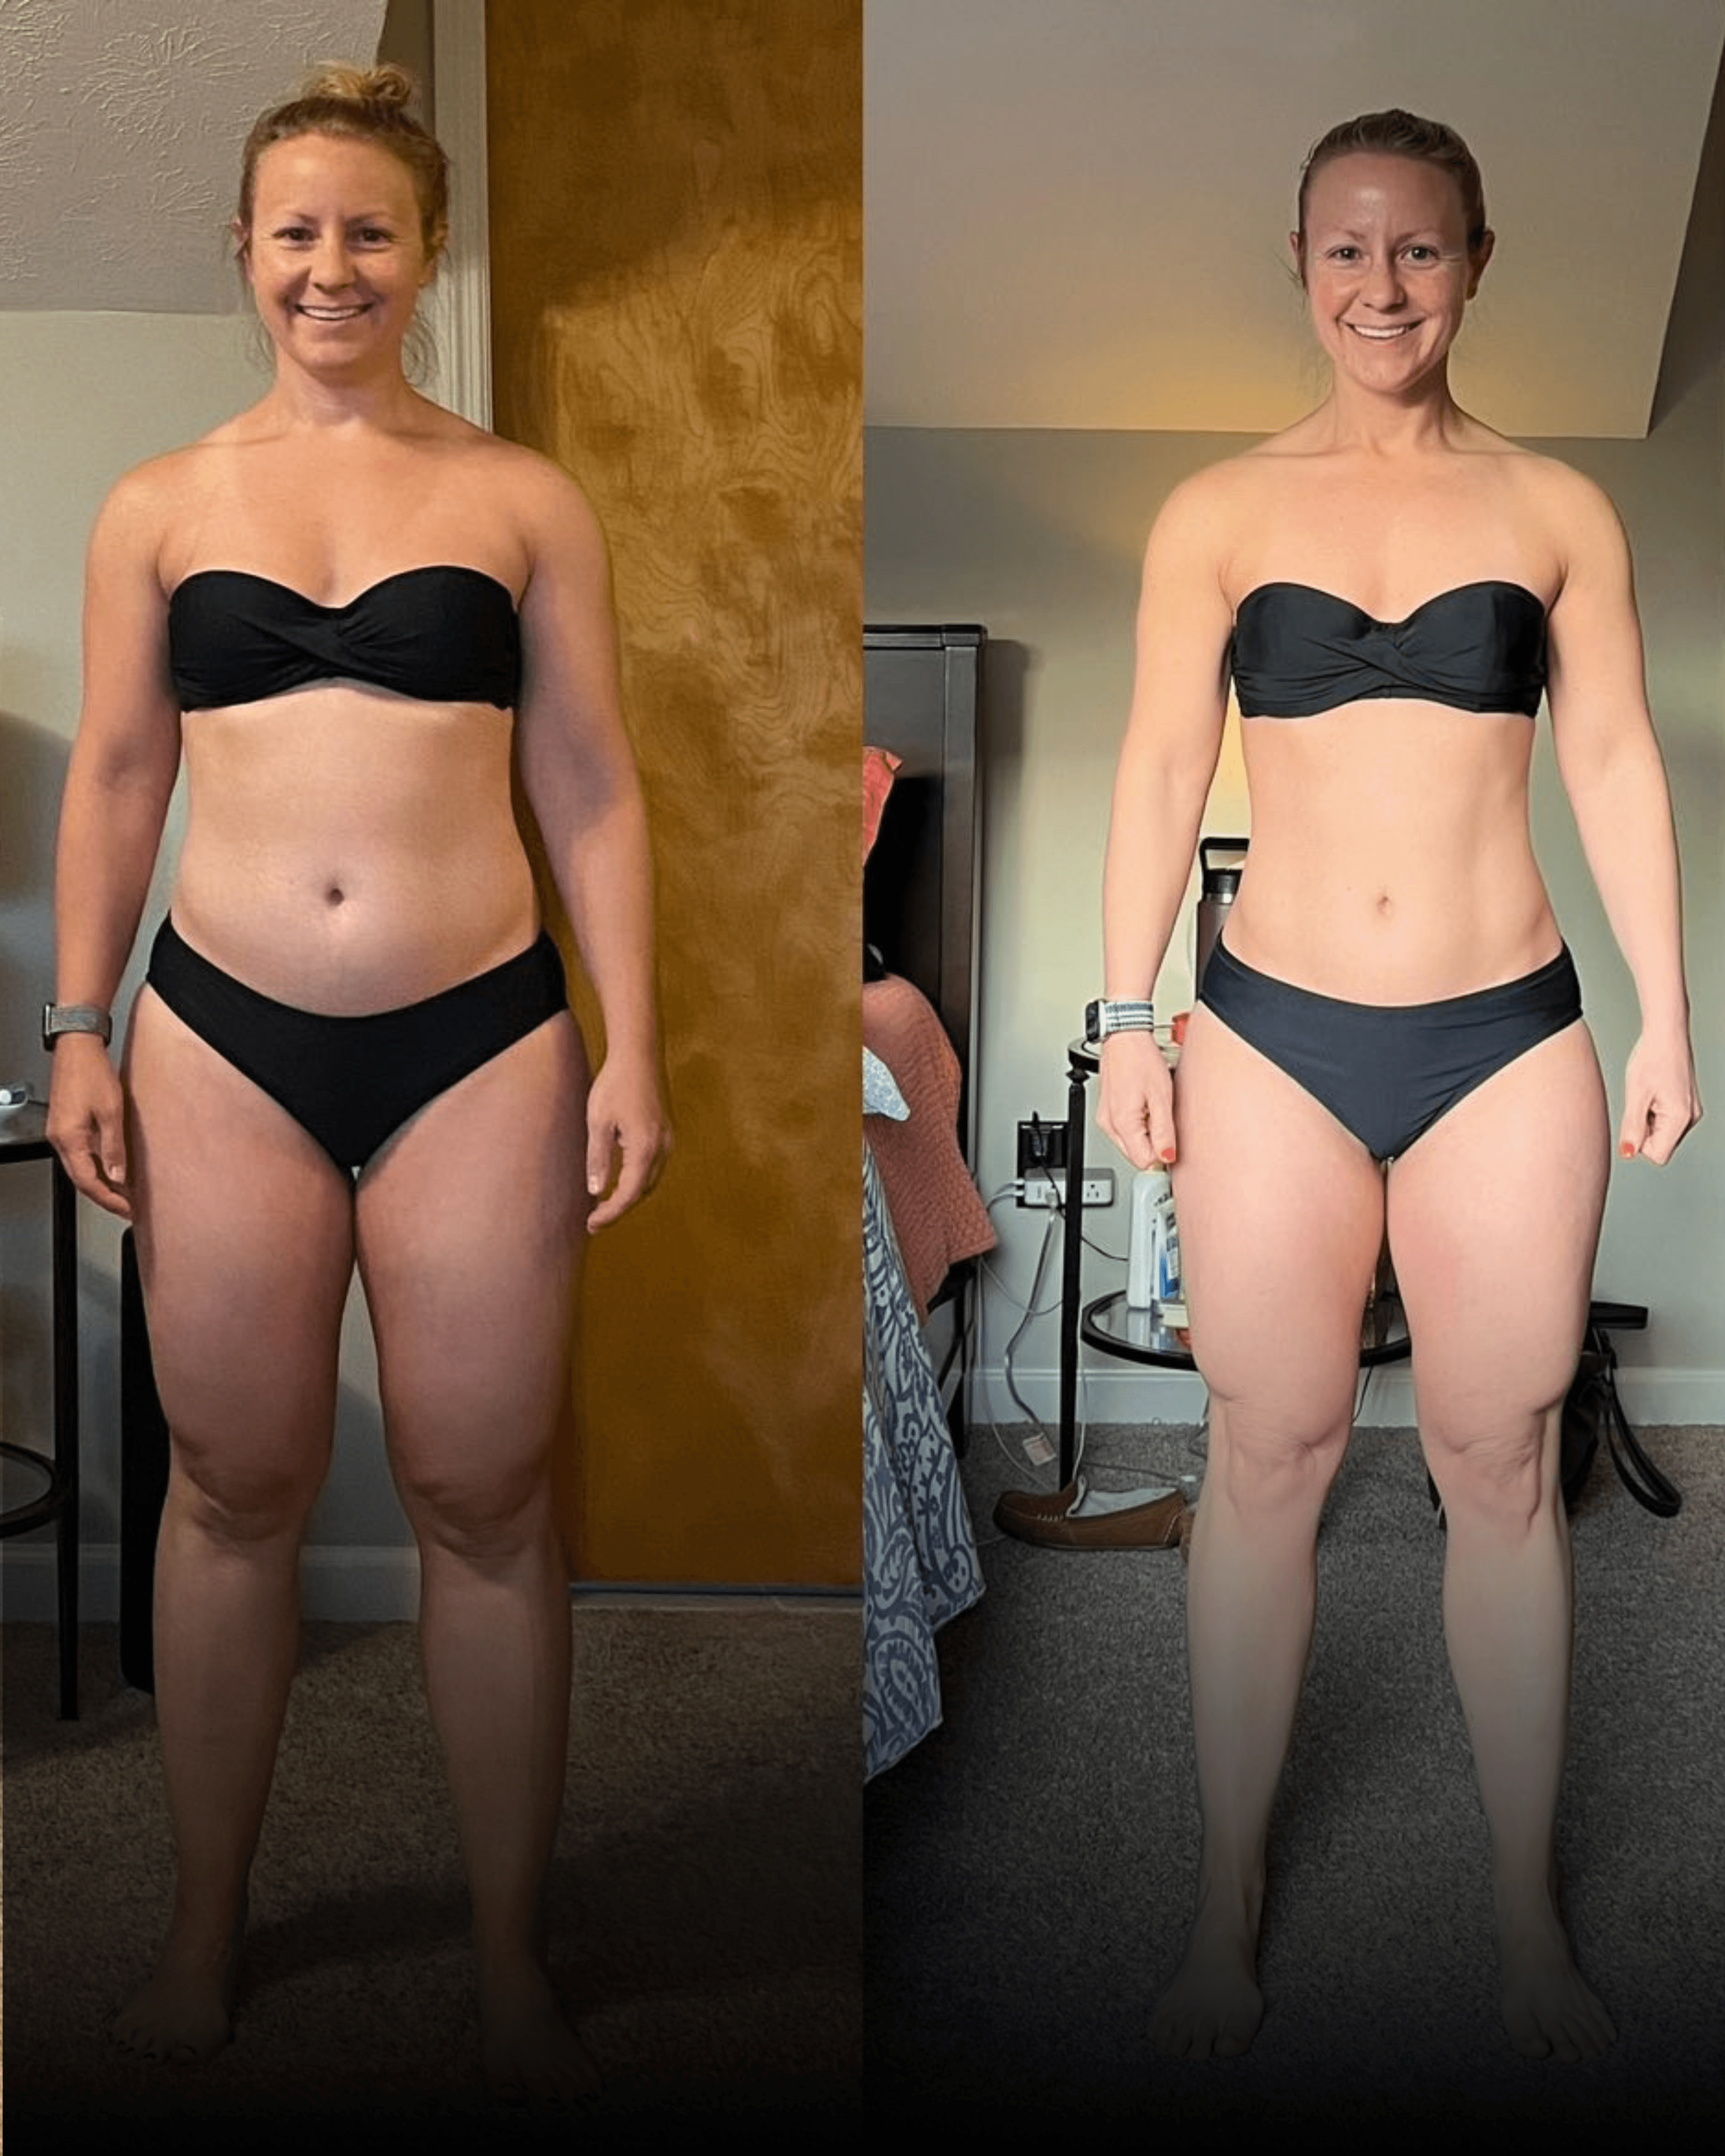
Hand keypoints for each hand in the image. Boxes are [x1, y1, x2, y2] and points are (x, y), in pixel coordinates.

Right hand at [45, 1036, 132, 1218]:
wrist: (77, 1047)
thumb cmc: (92, 1072)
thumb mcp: (111, 1112)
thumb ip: (114, 1147)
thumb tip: (118, 1175)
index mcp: (69, 1139)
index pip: (88, 1183)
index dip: (109, 1199)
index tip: (127, 1209)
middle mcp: (60, 1139)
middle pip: (82, 1179)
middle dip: (105, 1196)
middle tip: (128, 1207)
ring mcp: (61, 1132)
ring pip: (80, 1168)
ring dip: (102, 1182)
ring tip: (124, 1193)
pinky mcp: (66, 1125)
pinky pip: (80, 1154)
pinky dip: (96, 1166)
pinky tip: (112, 1169)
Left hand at [584, 1055, 669, 1229]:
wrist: (639, 1054)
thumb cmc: (615, 1084)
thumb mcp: (598, 1122)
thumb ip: (598, 1159)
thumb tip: (596, 1192)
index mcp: (645, 1148)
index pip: (629, 1193)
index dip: (611, 1213)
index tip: (592, 1224)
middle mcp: (663, 1148)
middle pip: (643, 1191)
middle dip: (620, 1208)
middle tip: (594, 1220)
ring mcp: (668, 1140)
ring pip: (651, 1180)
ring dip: (630, 1195)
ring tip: (605, 1204)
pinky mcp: (666, 1132)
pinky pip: (654, 1166)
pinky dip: (638, 1179)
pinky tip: (621, 1179)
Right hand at [1096, 1030, 1175, 1170]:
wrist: (1124, 1039)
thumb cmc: (1141, 1060)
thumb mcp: (1162, 1097)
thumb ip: (1164, 1132)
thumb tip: (1167, 1156)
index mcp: (1123, 1123)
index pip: (1144, 1161)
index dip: (1162, 1155)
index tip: (1171, 1144)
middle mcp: (1110, 1125)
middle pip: (1136, 1156)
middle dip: (1153, 1146)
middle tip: (1164, 1121)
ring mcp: (1105, 1120)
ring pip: (1130, 1145)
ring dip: (1145, 1135)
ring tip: (1153, 1110)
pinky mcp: (1106, 1113)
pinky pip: (1123, 1132)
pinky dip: (1137, 1126)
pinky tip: (1143, 1107)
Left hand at [1618, 1032, 1701, 1165]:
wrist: (1665, 1034)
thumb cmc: (1651, 1058)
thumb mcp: (1635, 1095)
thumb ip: (1633, 1127)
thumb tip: (1628, 1153)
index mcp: (1681, 1118)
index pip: (1657, 1155)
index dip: (1639, 1142)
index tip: (1635, 1118)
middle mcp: (1691, 1118)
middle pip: (1660, 1145)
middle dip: (1644, 1130)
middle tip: (1641, 1102)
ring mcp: (1690, 1112)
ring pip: (1661, 1133)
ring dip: (1648, 1120)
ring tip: (1648, 1095)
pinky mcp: (1686, 1105)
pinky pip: (1665, 1121)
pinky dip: (1654, 1112)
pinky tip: (1653, 1093)